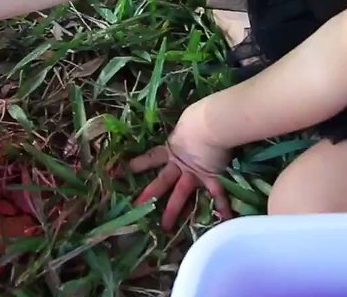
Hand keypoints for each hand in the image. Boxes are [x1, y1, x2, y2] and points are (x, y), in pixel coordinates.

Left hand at [129, 105, 232, 229]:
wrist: (212, 124)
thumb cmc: (198, 118)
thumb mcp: (187, 122)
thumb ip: (186, 128)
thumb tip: (189, 123)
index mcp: (172, 149)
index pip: (151, 158)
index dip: (138, 164)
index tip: (121, 172)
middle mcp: (181, 164)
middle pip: (161, 182)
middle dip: (149, 195)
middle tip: (137, 207)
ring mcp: (194, 173)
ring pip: (180, 195)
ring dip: (172, 211)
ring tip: (165, 228)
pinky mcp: (210, 177)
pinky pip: (217, 194)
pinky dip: (222, 206)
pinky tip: (225, 219)